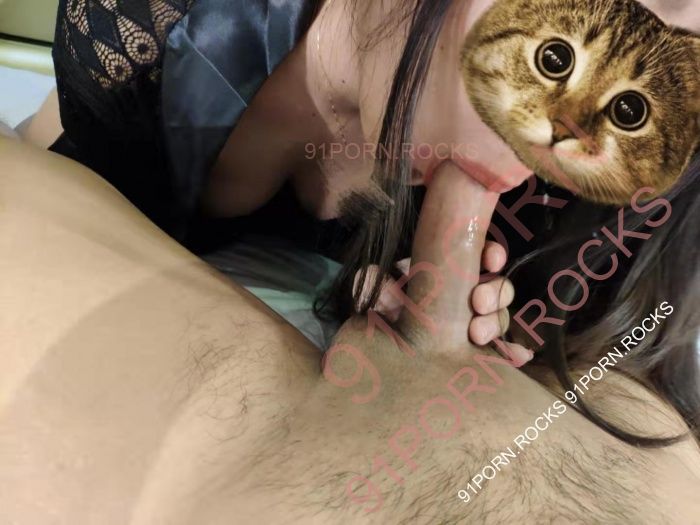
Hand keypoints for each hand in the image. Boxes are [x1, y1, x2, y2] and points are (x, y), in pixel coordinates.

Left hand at [353, 242, 530, 363]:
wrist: (385, 358)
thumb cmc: (384, 317)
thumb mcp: (377, 298)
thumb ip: (374, 286)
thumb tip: (367, 275)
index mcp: (449, 273)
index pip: (482, 256)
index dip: (493, 254)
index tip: (491, 260)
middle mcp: (466, 296)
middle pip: (496, 287)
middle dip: (494, 293)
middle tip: (477, 302)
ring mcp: (474, 324)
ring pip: (500, 316)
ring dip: (496, 322)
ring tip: (478, 335)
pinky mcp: (478, 352)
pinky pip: (504, 349)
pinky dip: (514, 352)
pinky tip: (520, 357)